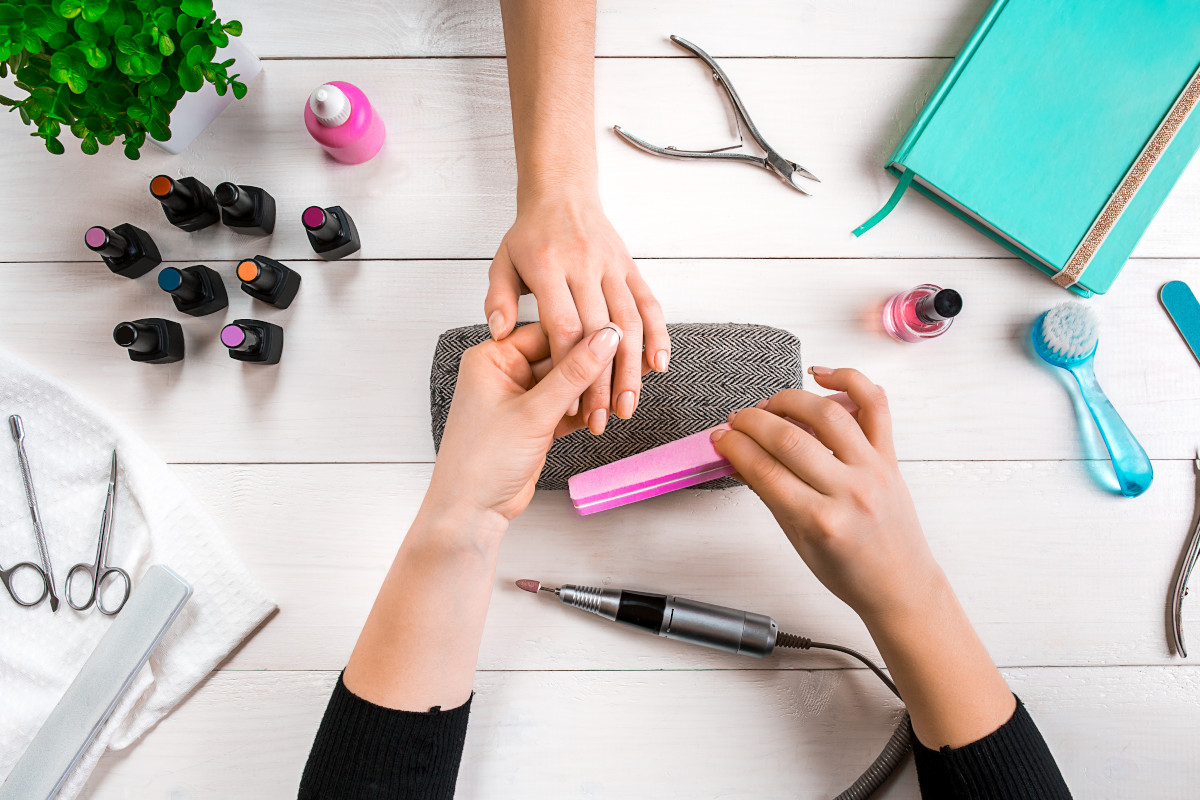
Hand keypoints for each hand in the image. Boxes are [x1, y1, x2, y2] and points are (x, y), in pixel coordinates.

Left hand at [424, 323, 622, 527]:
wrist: (472, 512)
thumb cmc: (481, 462)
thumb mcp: (533, 412)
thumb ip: (573, 374)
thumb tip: (606, 338)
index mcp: (491, 357)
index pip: (546, 330)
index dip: (581, 334)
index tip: (615, 337)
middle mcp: (504, 373)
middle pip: (560, 356)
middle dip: (591, 368)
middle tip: (624, 368)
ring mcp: (520, 398)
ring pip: (567, 384)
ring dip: (592, 392)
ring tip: (620, 395)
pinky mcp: (534, 421)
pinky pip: (567, 406)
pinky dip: (586, 411)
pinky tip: (607, 411)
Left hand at [484, 196, 667, 436]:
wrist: (561, 191)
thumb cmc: (528, 235)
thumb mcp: (502, 263)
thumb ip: (498, 299)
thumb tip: (499, 332)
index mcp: (547, 267)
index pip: (564, 327)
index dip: (571, 369)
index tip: (572, 405)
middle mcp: (583, 265)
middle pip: (598, 333)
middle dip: (603, 381)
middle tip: (604, 419)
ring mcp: (611, 266)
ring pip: (628, 322)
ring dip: (633, 368)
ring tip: (630, 405)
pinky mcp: (630, 266)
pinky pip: (649, 302)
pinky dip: (658, 334)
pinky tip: (660, 365)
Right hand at [711, 367, 945, 624]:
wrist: (900, 585)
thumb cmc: (850, 571)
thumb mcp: (797, 541)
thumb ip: (771, 495)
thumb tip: (741, 458)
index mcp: (821, 522)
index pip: (764, 471)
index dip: (734, 448)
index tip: (720, 438)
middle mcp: (850, 491)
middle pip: (789, 439)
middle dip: (752, 422)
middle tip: (737, 420)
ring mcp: (873, 470)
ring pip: (828, 413)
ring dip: (790, 400)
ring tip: (770, 405)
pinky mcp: (891, 457)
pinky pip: (875, 405)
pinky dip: (849, 380)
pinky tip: (821, 376)